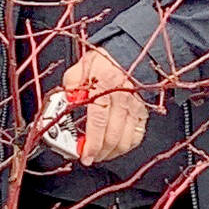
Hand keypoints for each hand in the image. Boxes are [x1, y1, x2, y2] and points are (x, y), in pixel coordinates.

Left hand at [62, 46, 148, 164]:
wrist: (128, 51)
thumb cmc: (105, 59)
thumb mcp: (80, 68)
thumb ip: (70, 87)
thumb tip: (65, 103)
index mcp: (105, 87)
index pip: (98, 123)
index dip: (91, 144)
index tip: (84, 155)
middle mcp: (122, 99)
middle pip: (112, 137)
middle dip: (99, 152)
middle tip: (88, 157)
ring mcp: (135, 106)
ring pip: (126, 141)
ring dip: (111, 152)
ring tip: (99, 154)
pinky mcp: (143, 111)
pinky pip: (137, 136)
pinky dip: (126, 146)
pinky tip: (116, 147)